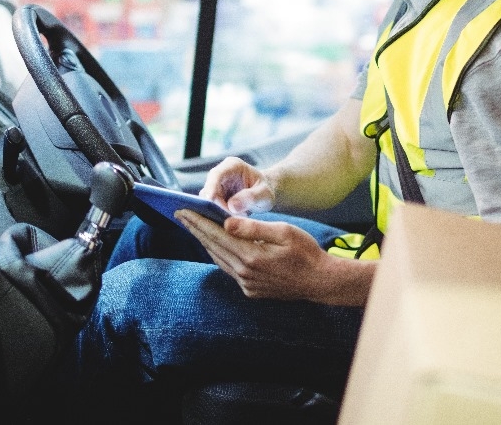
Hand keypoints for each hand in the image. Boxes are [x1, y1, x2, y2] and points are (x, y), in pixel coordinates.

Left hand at [175, 209, 357, 302]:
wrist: (320, 281)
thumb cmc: (306, 252)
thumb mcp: (284, 232)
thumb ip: (253, 227)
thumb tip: (226, 222)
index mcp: (251, 255)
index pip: (216, 235)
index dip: (198, 221)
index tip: (183, 210)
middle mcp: (245, 272)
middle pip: (212, 247)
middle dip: (195, 229)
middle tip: (180, 215)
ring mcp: (247, 284)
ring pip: (218, 260)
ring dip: (205, 243)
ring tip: (194, 227)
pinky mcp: (251, 290)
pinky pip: (229, 270)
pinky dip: (219, 255)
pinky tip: (216, 246)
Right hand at [199, 156, 274, 214]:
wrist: (263, 196)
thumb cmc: (266, 191)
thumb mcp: (265, 194)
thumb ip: (251, 198)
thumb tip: (232, 206)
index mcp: (233, 165)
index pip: (217, 174)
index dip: (211, 186)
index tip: (210, 201)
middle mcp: (220, 174)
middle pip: (209, 189)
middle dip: (215, 205)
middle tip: (229, 218)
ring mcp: (215, 186)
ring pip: (206, 201)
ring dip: (216, 212)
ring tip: (233, 221)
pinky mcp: (213, 199)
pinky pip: (209, 208)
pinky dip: (216, 216)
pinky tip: (228, 223)